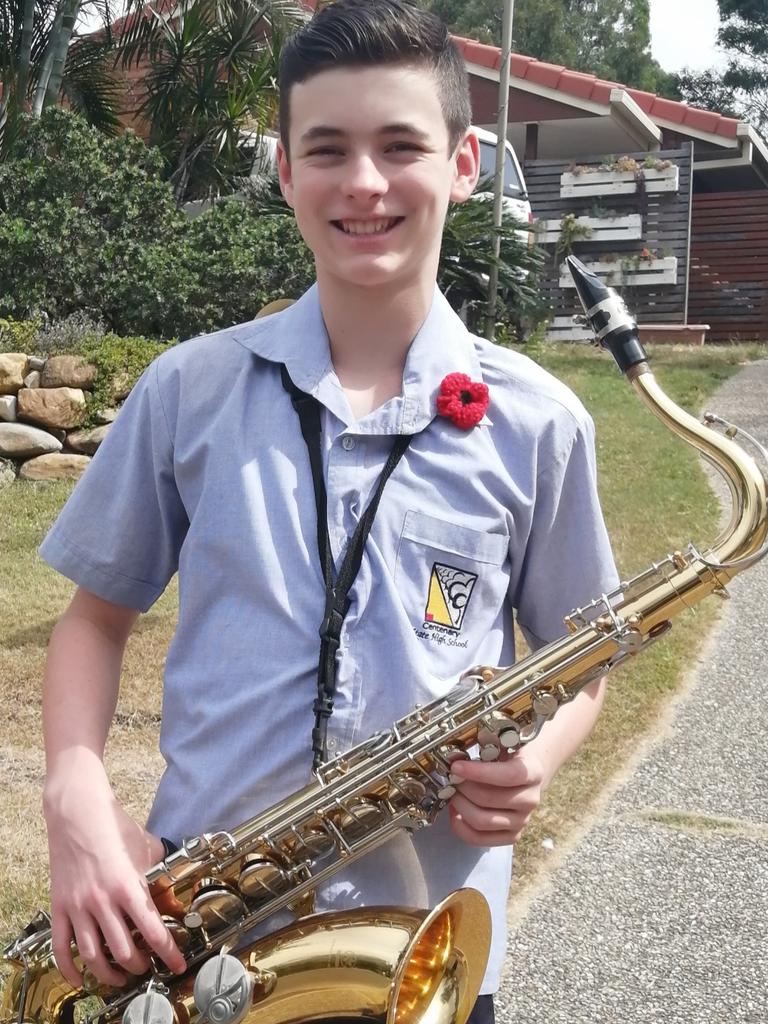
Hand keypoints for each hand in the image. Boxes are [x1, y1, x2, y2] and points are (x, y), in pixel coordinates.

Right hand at [44, 775, 185, 988]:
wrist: (77, 812)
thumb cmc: (114, 826)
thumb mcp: (146, 847)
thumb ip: (161, 870)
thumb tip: (174, 890)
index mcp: (128, 886)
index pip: (153, 932)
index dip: (168, 954)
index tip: (177, 965)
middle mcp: (103, 902)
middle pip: (124, 952)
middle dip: (139, 965)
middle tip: (146, 966)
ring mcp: (79, 907)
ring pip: (94, 956)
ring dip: (110, 974)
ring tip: (121, 977)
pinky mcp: (60, 908)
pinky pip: (62, 948)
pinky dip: (70, 970)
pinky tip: (81, 979)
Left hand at [447, 747, 544, 846]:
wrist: (530, 775)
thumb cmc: (512, 756)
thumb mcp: (506, 743)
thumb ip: (488, 745)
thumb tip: (457, 755)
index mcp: (532, 772)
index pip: (507, 775)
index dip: (479, 772)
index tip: (456, 766)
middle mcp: (530, 800)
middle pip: (488, 799)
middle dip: (463, 788)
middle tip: (451, 778)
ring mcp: (522, 821)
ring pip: (482, 821)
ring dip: (460, 805)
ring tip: (452, 793)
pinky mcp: (512, 836)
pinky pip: (479, 839)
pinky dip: (460, 826)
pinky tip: (455, 811)